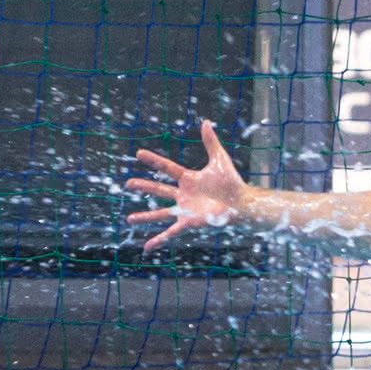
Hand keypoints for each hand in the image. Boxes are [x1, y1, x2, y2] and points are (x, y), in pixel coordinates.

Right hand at [124, 120, 246, 250]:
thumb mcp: (219, 159)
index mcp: (189, 179)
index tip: (138, 153)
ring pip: (160, 214)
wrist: (242, 203)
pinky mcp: (189, 223)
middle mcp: (183, 195)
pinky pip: (170, 233)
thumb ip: (210, 142)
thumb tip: (205, 122)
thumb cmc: (232, 183)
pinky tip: (146, 247)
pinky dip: (158, 240)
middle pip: (159, 190)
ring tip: (129, 219)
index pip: (167, 168)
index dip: (153, 160)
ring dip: (145, 217)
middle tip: (128, 184)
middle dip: (144, 187)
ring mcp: (185, 210)